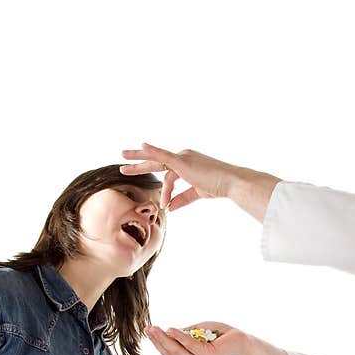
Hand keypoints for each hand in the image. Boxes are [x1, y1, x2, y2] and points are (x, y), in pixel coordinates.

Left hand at [120, 143, 279, 221]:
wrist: (231, 182)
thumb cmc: (219, 186)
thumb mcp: (197, 194)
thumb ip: (182, 199)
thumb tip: (170, 208)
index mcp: (187, 164)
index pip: (165, 167)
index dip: (152, 170)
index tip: (139, 171)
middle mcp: (184, 157)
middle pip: (156, 159)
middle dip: (139, 161)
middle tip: (122, 161)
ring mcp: (183, 158)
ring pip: (155, 160)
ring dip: (139, 166)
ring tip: (123, 168)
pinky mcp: (183, 161)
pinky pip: (164, 156)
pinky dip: (152, 151)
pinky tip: (141, 146)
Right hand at [144, 321, 247, 354]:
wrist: (240, 342)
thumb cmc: (220, 336)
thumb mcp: (198, 332)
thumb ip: (184, 334)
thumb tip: (169, 331)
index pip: (168, 353)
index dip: (157, 342)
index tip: (148, 330)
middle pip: (169, 353)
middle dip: (156, 341)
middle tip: (147, 328)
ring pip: (175, 350)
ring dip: (163, 339)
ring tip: (153, 328)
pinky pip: (189, 344)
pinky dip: (179, 336)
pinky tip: (170, 329)